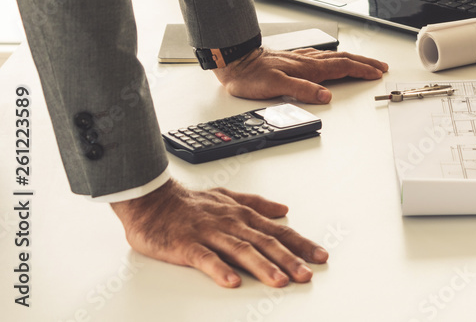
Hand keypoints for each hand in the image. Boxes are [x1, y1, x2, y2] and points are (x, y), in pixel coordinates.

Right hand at [110, 179, 327, 287]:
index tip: (320, 256)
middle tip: (307, 275)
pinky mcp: (186, 245)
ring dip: (262, 266)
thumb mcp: (227, 197)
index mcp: (242, 215)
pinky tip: (232, 282)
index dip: (300, 244)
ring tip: (280, 282)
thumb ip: (257, 203)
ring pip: (241, 250)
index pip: (278, 231)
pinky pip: (205, 258)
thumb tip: (284, 209)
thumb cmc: (189, 203)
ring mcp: (209, 233)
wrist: (151, 199)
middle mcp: (231, 223)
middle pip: (265, 242)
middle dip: (289, 259)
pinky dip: (219, 269)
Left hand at [214, 47, 388, 103]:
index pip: (342, 68)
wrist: (236, 62)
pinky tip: (335, 59)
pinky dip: (337, 58)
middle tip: (381, 67)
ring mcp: (303, 59)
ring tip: (366, 63)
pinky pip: (324, 57)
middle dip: (364, 63)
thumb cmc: (252, 76)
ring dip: (354, 59)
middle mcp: (309, 61)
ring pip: (335, 57)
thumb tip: (326, 96)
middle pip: (344, 60)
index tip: (377, 73)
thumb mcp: (277, 86)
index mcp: (309, 68)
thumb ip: (303, 90)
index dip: (361, 71)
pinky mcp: (296, 59)